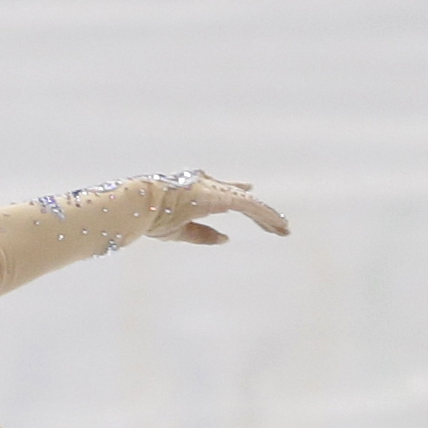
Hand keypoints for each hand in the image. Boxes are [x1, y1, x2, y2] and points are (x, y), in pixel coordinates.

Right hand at [145, 172, 289, 244]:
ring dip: (269, 218)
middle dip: (261, 213)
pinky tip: (278, 225)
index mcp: (199, 194)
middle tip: (280, 225)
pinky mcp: (223, 196)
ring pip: (251, 205)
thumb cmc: (153, 217)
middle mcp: (211, 187)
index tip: (251, 192)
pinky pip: (251, 207)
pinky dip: (265, 216)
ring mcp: (218, 190)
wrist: (142, 205)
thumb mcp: (180, 232)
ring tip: (285, 230)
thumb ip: (204, 235)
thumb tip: (226, 239)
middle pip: (243, 199)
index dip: (241, 195)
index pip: (226, 193)